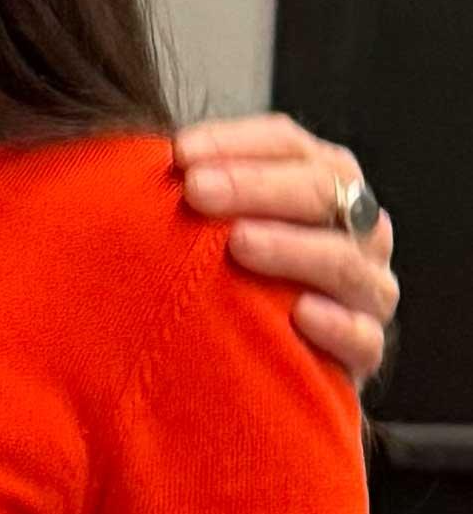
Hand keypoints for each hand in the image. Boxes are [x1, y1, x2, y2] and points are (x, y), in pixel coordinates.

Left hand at [176, 114, 395, 384]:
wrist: (261, 371)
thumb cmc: (231, 285)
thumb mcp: (213, 235)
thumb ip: (201, 201)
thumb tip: (146, 171)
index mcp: (322, 184)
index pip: (289, 145)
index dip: (238, 142)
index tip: (180, 154)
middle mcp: (356, 228)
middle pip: (324, 189)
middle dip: (257, 186)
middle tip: (197, 191)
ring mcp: (367, 288)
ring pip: (344, 259)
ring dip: (291, 247)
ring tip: (239, 243)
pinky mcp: (365, 349)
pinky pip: (363, 336)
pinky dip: (336, 323)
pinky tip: (300, 314)